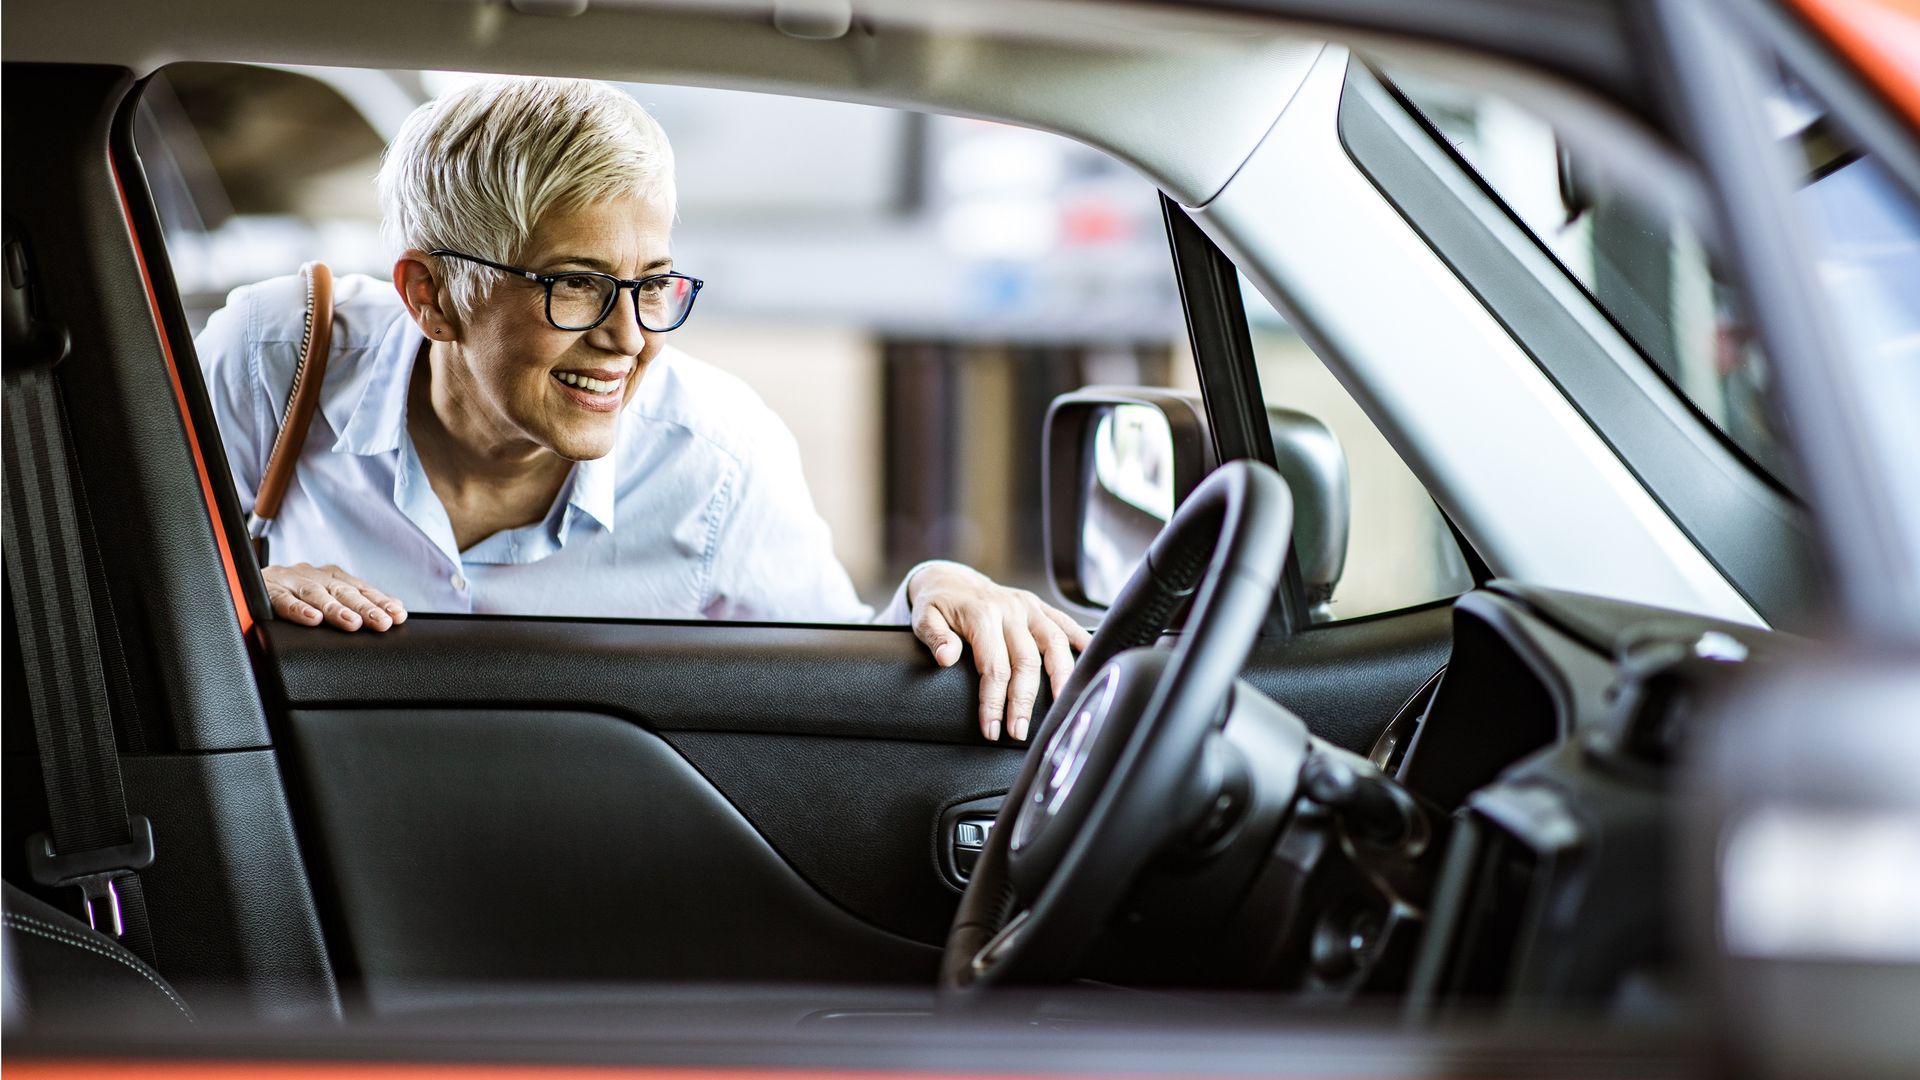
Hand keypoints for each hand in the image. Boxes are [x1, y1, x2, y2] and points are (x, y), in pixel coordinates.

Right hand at [264, 562, 408, 631]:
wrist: (244, 584)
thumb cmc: (293, 596)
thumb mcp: (325, 597)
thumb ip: (355, 603)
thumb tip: (396, 609)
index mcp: (329, 577)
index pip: (360, 589)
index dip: (379, 601)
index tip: (397, 614)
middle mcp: (312, 576)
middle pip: (342, 591)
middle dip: (364, 607)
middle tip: (381, 622)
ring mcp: (289, 581)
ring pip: (315, 594)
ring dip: (335, 609)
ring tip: (351, 623)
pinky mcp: (267, 591)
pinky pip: (281, 600)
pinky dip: (297, 610)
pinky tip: (311, 619)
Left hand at [908, 563, 1092, 742]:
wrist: (951, 579)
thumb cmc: (937, 604)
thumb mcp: (923, 617)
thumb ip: (934, 637)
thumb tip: (946, 657)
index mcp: (982, 615)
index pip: (993, 666)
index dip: (993, 701)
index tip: (992, 729)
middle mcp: (1010, 610)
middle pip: (1026, 661)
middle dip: (1024, 701)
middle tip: (1020, 732)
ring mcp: (1028, 607)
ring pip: (1054, 643)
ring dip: (1061, 677)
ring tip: (1063, 706)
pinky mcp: (1039, 606)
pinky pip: (1065, 623)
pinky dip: (1082, 642)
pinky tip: (1091, 662)